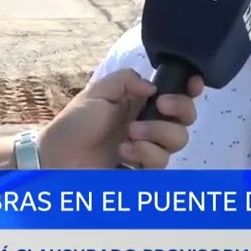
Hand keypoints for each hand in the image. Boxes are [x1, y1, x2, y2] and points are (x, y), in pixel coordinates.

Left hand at [37, 70, 203, 169]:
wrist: (58, 158)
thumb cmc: (75, 123)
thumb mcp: (98, 92)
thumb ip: (127, 80)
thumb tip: (154, 87)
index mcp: (141, 102)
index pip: (176, 93)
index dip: (190, 88)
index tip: (193, 85)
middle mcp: (150, 124)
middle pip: (187, 117)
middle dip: (179, 109)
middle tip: (160, 106)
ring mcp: (148, 148)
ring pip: (178, 140)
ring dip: (157, 134)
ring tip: (129, 135)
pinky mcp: (144, 170)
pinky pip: (161, 162)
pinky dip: (145, 154)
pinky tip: (124, 152)